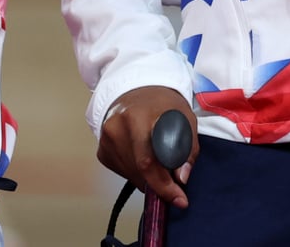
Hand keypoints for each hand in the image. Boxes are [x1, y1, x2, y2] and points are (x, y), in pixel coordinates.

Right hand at [98, 85, 197, 210]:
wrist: (137, 90)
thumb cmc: (163, 104)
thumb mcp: (185, 117)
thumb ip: (188, 148)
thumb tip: (181, 178)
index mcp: (138, 116)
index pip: (148, 160)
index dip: (164, 184)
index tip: (180, 198)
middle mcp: (116, 127)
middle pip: (139, 171)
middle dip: (160, 185)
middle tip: (174, 187)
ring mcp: (105, 139)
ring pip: (131, 174)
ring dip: (148, 179)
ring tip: (160, 163)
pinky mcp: (102, 150)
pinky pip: (123, 172)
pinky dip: (137, 172)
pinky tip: (143, 156)